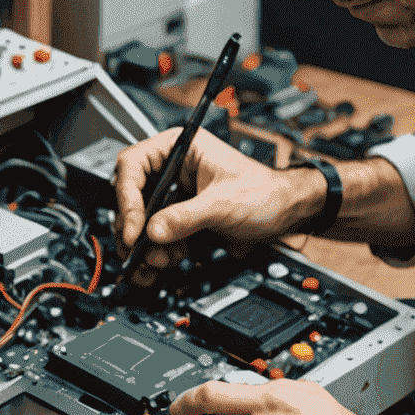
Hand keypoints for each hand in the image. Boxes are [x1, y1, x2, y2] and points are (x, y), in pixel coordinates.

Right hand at [113, 129, 319, 283]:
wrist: (287, 215)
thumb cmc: (265, 192)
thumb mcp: (223, 203)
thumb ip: (187, 216)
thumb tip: (153, 230)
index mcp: (179, 148)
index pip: (133, 166)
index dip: (127, 198)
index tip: (133, 228)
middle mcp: (172, 169)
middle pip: (132, 197)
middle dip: (135, 228)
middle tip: (138, 251)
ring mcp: (174, 195)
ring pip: (142, 221)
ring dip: (145, 246)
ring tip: (156, 263)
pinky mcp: (180, 219)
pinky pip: (157, 237)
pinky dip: (156, 253)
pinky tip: (162, 266)